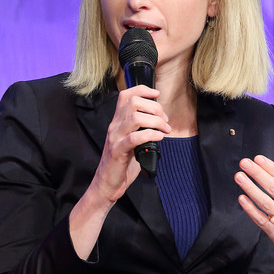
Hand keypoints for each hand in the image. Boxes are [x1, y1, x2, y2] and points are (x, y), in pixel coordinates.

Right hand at [89, 85, 170, 203]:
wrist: (108, 183)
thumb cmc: (122, 163)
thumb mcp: (131, 141)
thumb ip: (142, 129)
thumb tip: (161, 120)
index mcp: (117, 121)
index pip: (126, 95)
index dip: (142, 90)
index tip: (157, 94)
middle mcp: (114, 126)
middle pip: (133, 102)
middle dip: (154, 108)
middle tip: (165, 120)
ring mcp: (115, 138)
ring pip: (135, 117)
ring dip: (156, 121)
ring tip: (165, 130)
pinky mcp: (117, 151)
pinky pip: (135, 138)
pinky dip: (150, 135)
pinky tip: (158, 138)